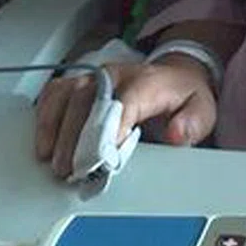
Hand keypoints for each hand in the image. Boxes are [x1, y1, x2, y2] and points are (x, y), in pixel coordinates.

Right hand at [33, 59, 216, 177]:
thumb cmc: (183, 97)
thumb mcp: (202, 110)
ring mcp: (95, 76)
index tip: (103, 155)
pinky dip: (45, 116)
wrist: (174, 75)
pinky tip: (43, 141)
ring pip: (67, 94)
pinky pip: (55, 93)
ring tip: (52, 160)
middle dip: (77, 137)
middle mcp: (117, 74)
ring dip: (56, 128)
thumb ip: (192, 124)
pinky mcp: (80, 81)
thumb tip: (175, 134)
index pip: (126, 100)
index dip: (112, 127)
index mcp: (148, 81)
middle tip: (72, 170)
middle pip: (88, 100)